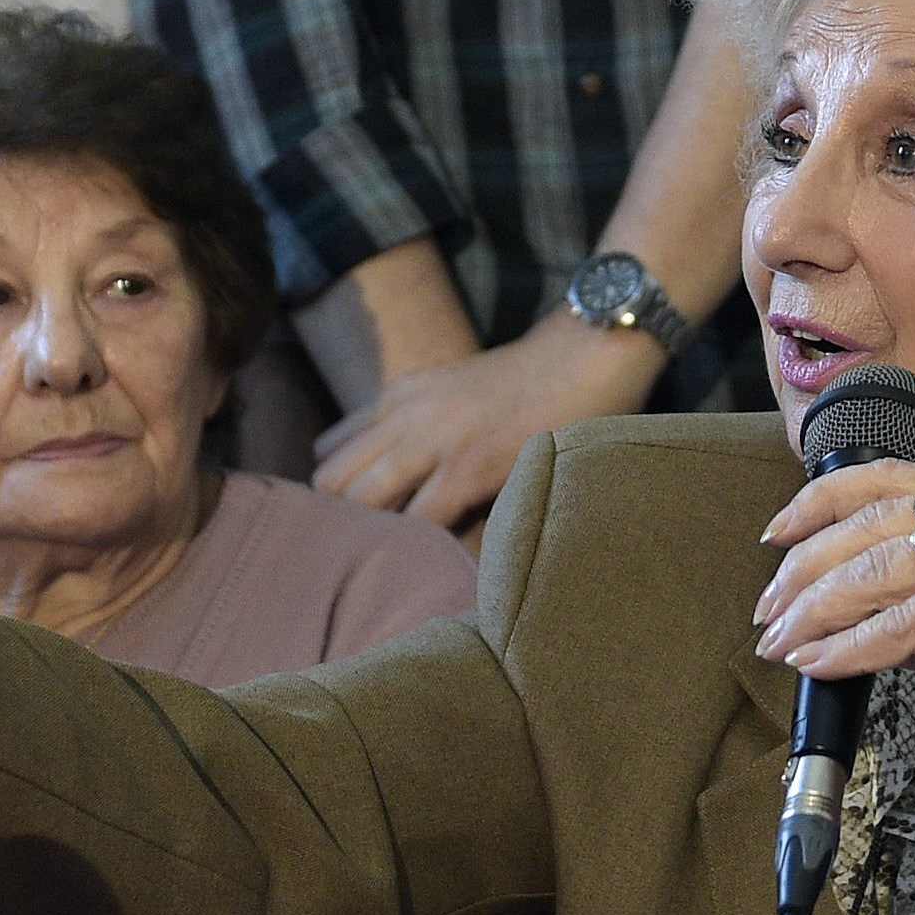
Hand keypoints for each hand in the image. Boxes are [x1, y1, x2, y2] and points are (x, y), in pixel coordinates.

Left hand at [315, 315, 663, 532]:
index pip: (328, 451)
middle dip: (340, 522)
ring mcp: (434, 440)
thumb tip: (392, 475)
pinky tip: (438, 561)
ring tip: (396, 564)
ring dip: (375, 537)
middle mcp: (403, 415)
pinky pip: (423, 523)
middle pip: (331, 482)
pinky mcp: (470, 466)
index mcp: (396, 397)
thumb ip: (416, 423)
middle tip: (367, 554)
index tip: (351, 522)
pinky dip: (425, 549)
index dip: (335, 493)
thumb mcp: (450, 390)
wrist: (586, 350)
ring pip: (363, 503)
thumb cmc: (529, 380)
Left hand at [753, 461, 914, 815]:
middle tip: (765, 613)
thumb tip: (828, 609)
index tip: (772, 537)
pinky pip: (900, 626)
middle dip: (803, 573)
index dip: (817, 504)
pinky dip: (848, 650)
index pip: (884, 479)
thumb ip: (905, 597)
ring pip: (876, 575)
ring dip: (814, 614)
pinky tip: (815, 665)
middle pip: (868, 528)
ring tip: (778, 643)